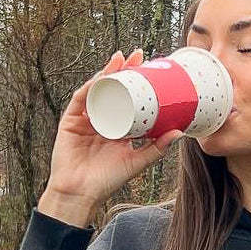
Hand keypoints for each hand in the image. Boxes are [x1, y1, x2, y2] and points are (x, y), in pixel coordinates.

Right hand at [43, 49, 183, 218]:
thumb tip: (180, 132)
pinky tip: (101, 78)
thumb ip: (157, 148)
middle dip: (124, 69)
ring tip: (121, 60)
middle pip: (113, 88)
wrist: (81, 194)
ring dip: (108, 72)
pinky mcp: (70, 121)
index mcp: (116, 126)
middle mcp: (101, 118)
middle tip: (138, 55)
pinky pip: (81, 99)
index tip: (151, 67)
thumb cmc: (107, 181)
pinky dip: (90, 87)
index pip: (128, 98)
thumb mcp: (136, 161)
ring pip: (97, 89)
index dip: (137, 81)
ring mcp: (85, 118)